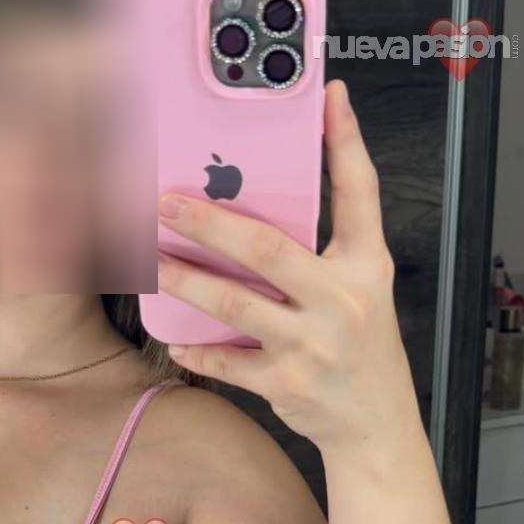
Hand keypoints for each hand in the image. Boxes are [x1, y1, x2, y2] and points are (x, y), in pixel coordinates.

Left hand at [154, 79, 417, 453]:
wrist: (375, 426)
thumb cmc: (360, 350)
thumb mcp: (360, 290)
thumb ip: (323, 250)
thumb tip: (263, 204)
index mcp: (367, 267)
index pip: (361, 193)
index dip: (347, 142)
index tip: (329, 98)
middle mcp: (343, 300)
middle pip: (267, 249)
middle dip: (210, 222)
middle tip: (166, 202)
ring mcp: (314, 343)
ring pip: (234, 303)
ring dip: (184, 279)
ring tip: (148, 260)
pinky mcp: (287, 382)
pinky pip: (228, 360)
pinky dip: (197, 348)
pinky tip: (172, 337)